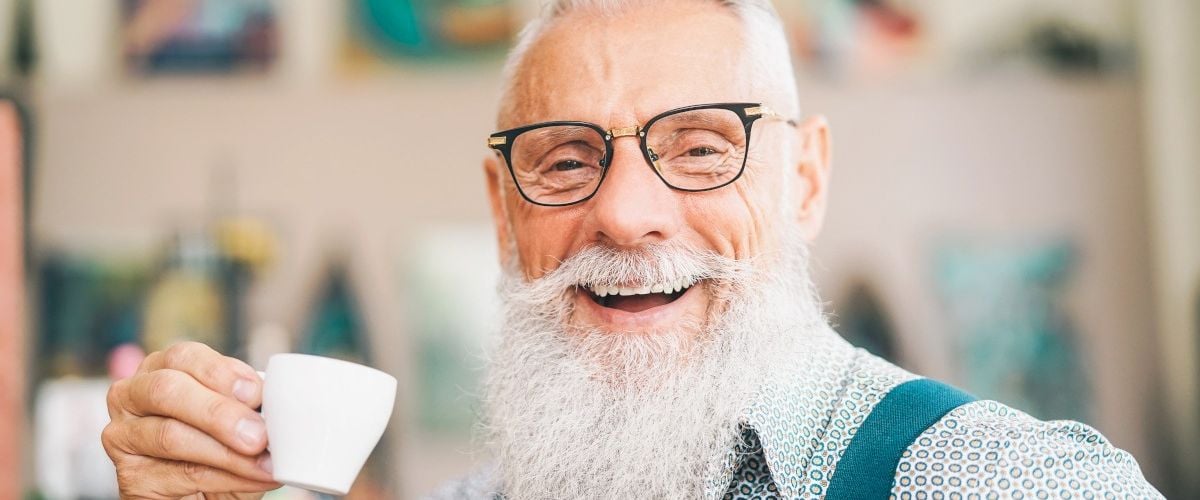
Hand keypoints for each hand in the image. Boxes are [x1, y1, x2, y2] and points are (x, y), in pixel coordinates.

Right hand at [102, 341, 279, 498]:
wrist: (201, 493)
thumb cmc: (219, 446)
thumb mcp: (236, 418)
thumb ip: (247, 405)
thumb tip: (275, 404)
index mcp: (160, 369)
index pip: (182, 356)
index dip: (220, 372)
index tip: (256, 392)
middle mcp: (132, 396)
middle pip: (168, 391)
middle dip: (219, 412)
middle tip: (258, 434)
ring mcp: (123, 436)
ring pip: (171, 436)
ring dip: (226, 451)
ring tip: (264, 461)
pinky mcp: (130, 476)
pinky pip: (180, 474)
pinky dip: (225, 478)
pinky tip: (253, 478)